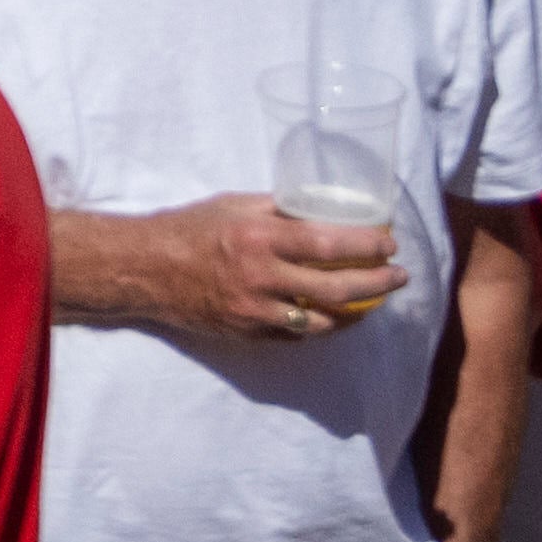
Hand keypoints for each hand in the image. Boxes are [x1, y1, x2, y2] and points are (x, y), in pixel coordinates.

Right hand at [98, 192, 409, 349]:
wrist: (143, 269)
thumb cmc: (188, 228)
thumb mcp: (232, 205)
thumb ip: (276, 210)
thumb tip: (319, 210)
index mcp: (259, 237)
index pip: (328, 242)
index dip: (367, 245)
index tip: (390, 244)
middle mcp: (262, 277)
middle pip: (337, 288)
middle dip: (378, 284)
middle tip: (398, 277)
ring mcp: (256, 311)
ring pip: (324, 321)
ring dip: (357, 312)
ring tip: (373, 301)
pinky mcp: (249, 334)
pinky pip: (298, 336)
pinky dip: (320, 326)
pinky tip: (332, 316)